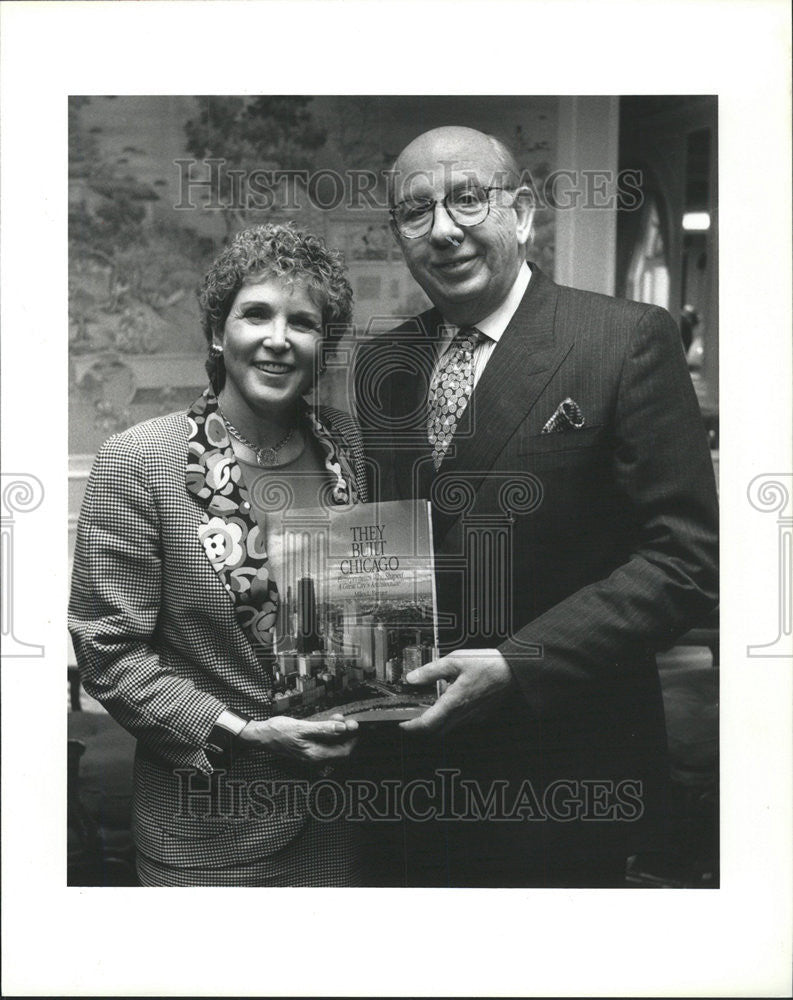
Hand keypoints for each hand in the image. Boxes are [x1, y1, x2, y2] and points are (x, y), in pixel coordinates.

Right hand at [239, 713, 358, 764]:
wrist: (261, 735)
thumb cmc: (278, 732)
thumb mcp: (302, 727)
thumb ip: (323, 729)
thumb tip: (342, 728)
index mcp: (316, 755)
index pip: (344, 752)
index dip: (352, 739)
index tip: (354, 725)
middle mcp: (315, 757)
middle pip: (339, 748)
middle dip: (346, 734)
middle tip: (348, 719)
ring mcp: (311, 753)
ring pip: (332, 744)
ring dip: (337, 731)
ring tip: (338, 717)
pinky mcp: (308, 748)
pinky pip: (323, 741)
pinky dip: (328, 732)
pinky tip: (328, 721)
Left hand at [399, 648, 515, 735]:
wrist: (513, 671)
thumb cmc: (487, 664)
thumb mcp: (455, 660)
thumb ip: (432, 671)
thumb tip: (413, 678)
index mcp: (454, 701)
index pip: (428, 724)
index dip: (412, 727)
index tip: (402, 724)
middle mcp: (463, 714)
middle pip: (436, 731)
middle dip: (421, 728)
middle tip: (411, 718)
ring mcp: (473, 716)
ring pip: (449, 728)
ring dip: (436, 723)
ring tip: (429, 708)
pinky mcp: (481, 715)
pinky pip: (461, 722)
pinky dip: (451, 717)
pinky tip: (450, 703)